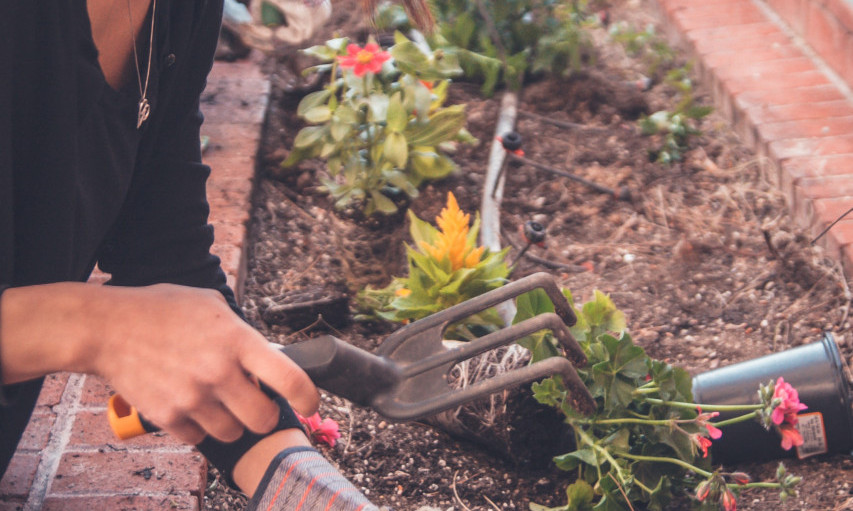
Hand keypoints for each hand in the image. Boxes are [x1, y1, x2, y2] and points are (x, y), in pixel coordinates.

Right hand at [90, 284, 319, 444]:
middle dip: (264, 415)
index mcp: (237, 340)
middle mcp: (219, 372)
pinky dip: (199, 429)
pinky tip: (191, 406)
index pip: (289, 378)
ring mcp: (193, 397)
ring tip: (218, 402)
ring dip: (232, 423)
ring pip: (233, 433)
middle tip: (256, 405)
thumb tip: (268, 356)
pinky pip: (199, 439)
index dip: (307, 397)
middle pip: (264, 419)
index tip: (310, 403)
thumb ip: (242, 332)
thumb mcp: (211, 305)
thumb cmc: (162, 311)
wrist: (107, 328)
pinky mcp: (168, 416)